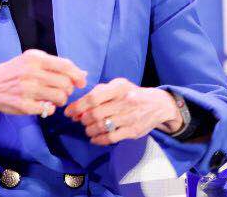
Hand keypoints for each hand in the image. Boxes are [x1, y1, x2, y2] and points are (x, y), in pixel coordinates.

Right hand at [0, 49, 86, 143]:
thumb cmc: (15, 72)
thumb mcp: (32, 61)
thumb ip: (56, 65)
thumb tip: (83, 74)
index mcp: (35, 58)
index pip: (65, 66)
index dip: (77, 75)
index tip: (81, 82)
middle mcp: (31, 72)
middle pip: (65, 84)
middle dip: (67, 90)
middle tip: (61, 91)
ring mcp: (27, 89)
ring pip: (60, 97)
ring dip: (60, 100)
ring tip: (52, 98)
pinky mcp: (23, 105)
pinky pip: (48, 110)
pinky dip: (49, 109)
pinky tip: (42, 105)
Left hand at [63, 78, 181, 144]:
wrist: (158, 105)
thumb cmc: (131, 94)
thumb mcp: (117, 86)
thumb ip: (97, 94)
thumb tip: (76, 109)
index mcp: (119, 87)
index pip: (93, 98)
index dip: (78, 106)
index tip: (69, 112)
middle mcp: (125, 101)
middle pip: (95, 114)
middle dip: (83, 119)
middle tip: (81, 121)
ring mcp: (130, 117)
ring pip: (101, 127)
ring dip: (89, 130)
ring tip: (88, 129)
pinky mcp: (133, 131)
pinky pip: (110, 138)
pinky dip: (99, 139)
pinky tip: (95, 138)